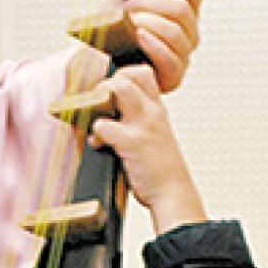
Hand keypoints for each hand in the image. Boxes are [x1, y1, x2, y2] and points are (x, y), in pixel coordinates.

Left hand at [86, 65, 204, 233]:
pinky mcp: (132, 143)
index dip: (123, 77)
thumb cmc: (160, 170)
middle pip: (128, 74)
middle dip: (106, 85)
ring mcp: (143, 125)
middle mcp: (152, 112)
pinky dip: (95, 134)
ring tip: (97, 120)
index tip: (110, 97)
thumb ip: (138, 124)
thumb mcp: (155, 138)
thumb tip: (110, 118)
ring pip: (118, 89)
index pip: (143, 74)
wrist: (173, 193)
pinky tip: (98, 145)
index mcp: (157, 110)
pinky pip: (104, 125)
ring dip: (99, 102)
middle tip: (98, 107)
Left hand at [124, 0, 204, 92]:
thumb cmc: (115, 34)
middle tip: (129, 9)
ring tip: (130, 25)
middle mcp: (189, 32)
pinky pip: (171, 58)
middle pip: (181, 8)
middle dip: (151, 4)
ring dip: (148, 24)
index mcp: (184, 10)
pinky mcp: (173, 77)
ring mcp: (183, 55)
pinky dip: (153, 45)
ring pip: (175, 32)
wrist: (102, 65)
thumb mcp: (126, 3)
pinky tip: (139, 38)